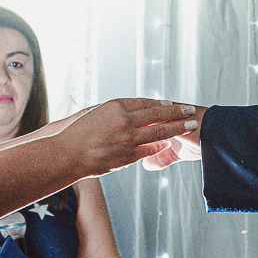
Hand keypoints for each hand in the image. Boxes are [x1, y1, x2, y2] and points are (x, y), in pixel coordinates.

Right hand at [58, 99, 198, 178]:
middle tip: (190, 110)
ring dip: (177, 128)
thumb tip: (131, 112)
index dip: (160, 103)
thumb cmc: (77, 134)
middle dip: (177, 112)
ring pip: (159, 132)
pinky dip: (160, 145)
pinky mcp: (128, 155)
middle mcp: (125, 120)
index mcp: (116, 106)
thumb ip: (115, 112)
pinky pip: (149, 149)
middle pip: (158, 114)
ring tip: (189, 126)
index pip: (144, 102)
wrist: (68, 155)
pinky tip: (168, 143)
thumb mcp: (95, 113)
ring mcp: (128, 139)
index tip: (170, 103)